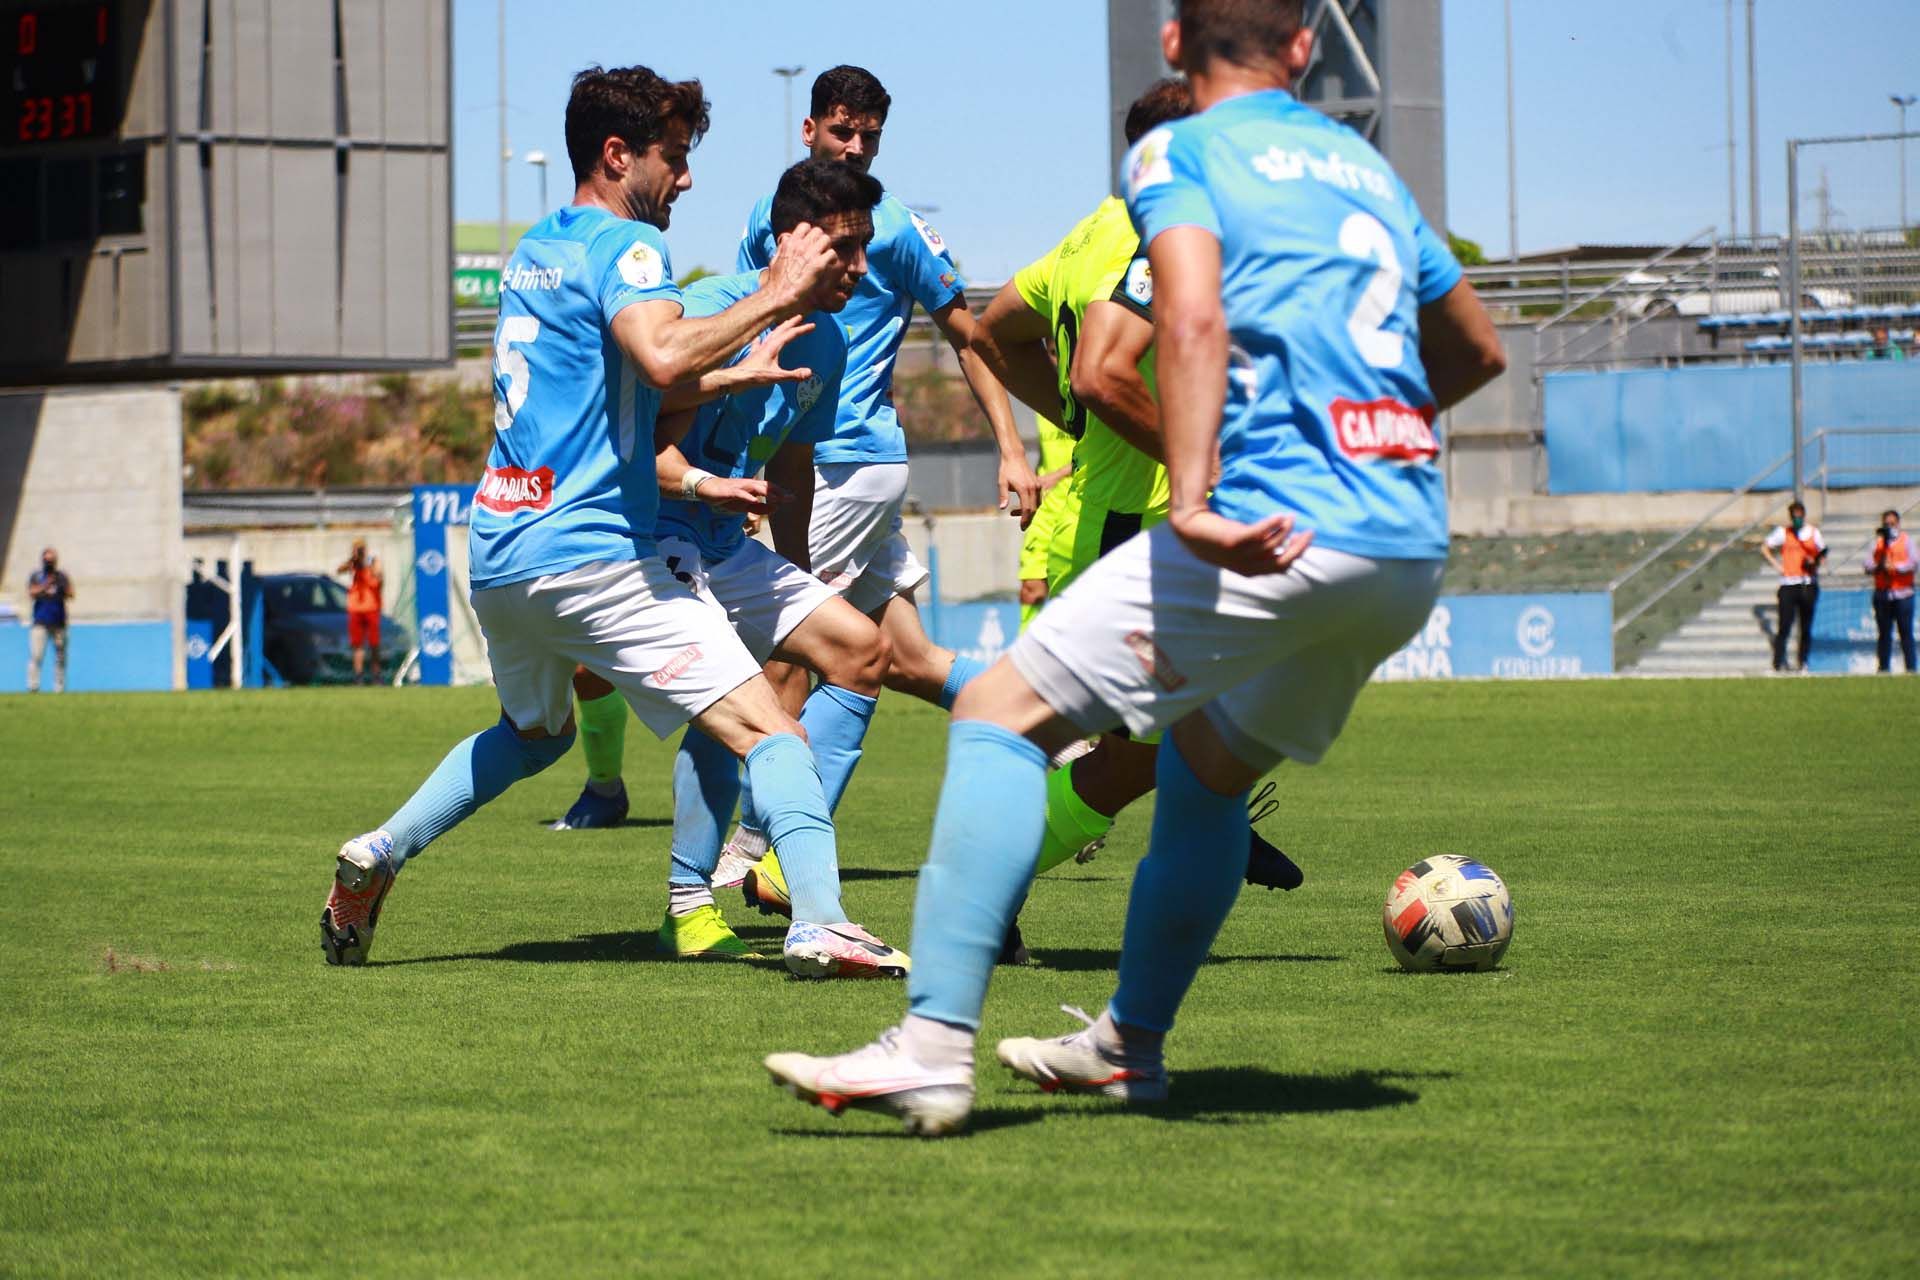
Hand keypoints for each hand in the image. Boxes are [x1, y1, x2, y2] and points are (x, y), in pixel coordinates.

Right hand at [694, 476, 788, 514]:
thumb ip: (759, 508)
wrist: (706, 489)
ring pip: (755, 488)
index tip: (792, 498)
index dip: (780, 493)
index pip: (769, 489)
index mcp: (752, 488)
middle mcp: (747, 485)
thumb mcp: (745, 506)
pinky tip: (754, 500)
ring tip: (777, 499)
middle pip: (765, 486)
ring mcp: (738, 486)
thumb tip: (774, 508)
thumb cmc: (726, 497)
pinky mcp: (728, 491)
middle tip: (790, 498)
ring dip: (767, 493)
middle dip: (778, 492)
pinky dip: (747, 496)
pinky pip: (739, 493)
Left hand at [733, 316, 814, 389]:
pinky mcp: (753, 354)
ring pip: (771, 333)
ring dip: (780, 328)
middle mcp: (766, 344)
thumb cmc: (755, 376)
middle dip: (791, 323)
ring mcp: (759, 348)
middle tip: (800, 316)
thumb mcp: (776, 377)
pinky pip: (759, 342)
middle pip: (781, 330)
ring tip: (784, 324)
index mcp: (773, 347)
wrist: (736, 378)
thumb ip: (793, 375)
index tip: (813, 325)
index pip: (791, 334)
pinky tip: (760, 337)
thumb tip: (809, 372)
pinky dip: (762, 337)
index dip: (802, 329)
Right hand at [766, 222, 835, 311]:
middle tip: (820, 251)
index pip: (805, 226)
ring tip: (825, 258)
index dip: (810, 233)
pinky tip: (828, 266)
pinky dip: (832, 259)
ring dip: (827, 248)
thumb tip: (785, 238)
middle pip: (818, 231)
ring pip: (826, 240)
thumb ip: (782, 247)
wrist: (779, 295)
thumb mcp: (775, 258)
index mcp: (789, 243)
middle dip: (820, 240)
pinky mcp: (818, 265)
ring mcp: (809, 254)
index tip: (810, 242)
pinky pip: (832, 253)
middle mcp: (799, 245)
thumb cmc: (776, 281)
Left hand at [998, 455, 1041, 529]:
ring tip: (1026, 521)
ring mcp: (1036, 485)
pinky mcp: (1037, 484)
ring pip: (1038, 504)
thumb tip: (1002, 508)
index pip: (1026, 508)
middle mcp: (1033, 488)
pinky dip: (1035, 506)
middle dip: (1030, 519)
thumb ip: (1003, 495)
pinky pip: (1038, 498)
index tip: (1022, 527)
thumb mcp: (1002, 482)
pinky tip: (1029, 510)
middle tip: (1024, 527)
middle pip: (1034, 508)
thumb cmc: (1006, 469)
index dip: (1025, 519)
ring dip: (1033, 513)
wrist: (1015, 457)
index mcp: (1024, 489)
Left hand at [1169, 507, 1313, 576]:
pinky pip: (1258, 534)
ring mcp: (1238, 555)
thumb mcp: (1241, 547)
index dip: (1297, 553)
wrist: (1190, 527)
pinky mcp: (1232, 541)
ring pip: (1271, 545)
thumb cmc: (1217, 535)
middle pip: (1280, 560)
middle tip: (1309, 531)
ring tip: (1290, 517)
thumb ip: (1259, 548)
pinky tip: (1279, 515)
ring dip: (1285, 530)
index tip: (1306, 537)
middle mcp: (1245, 566)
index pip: (1281, 566)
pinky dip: (1271, 524)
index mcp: (1250, 570)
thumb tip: (1284, 539)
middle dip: (1298, 547)